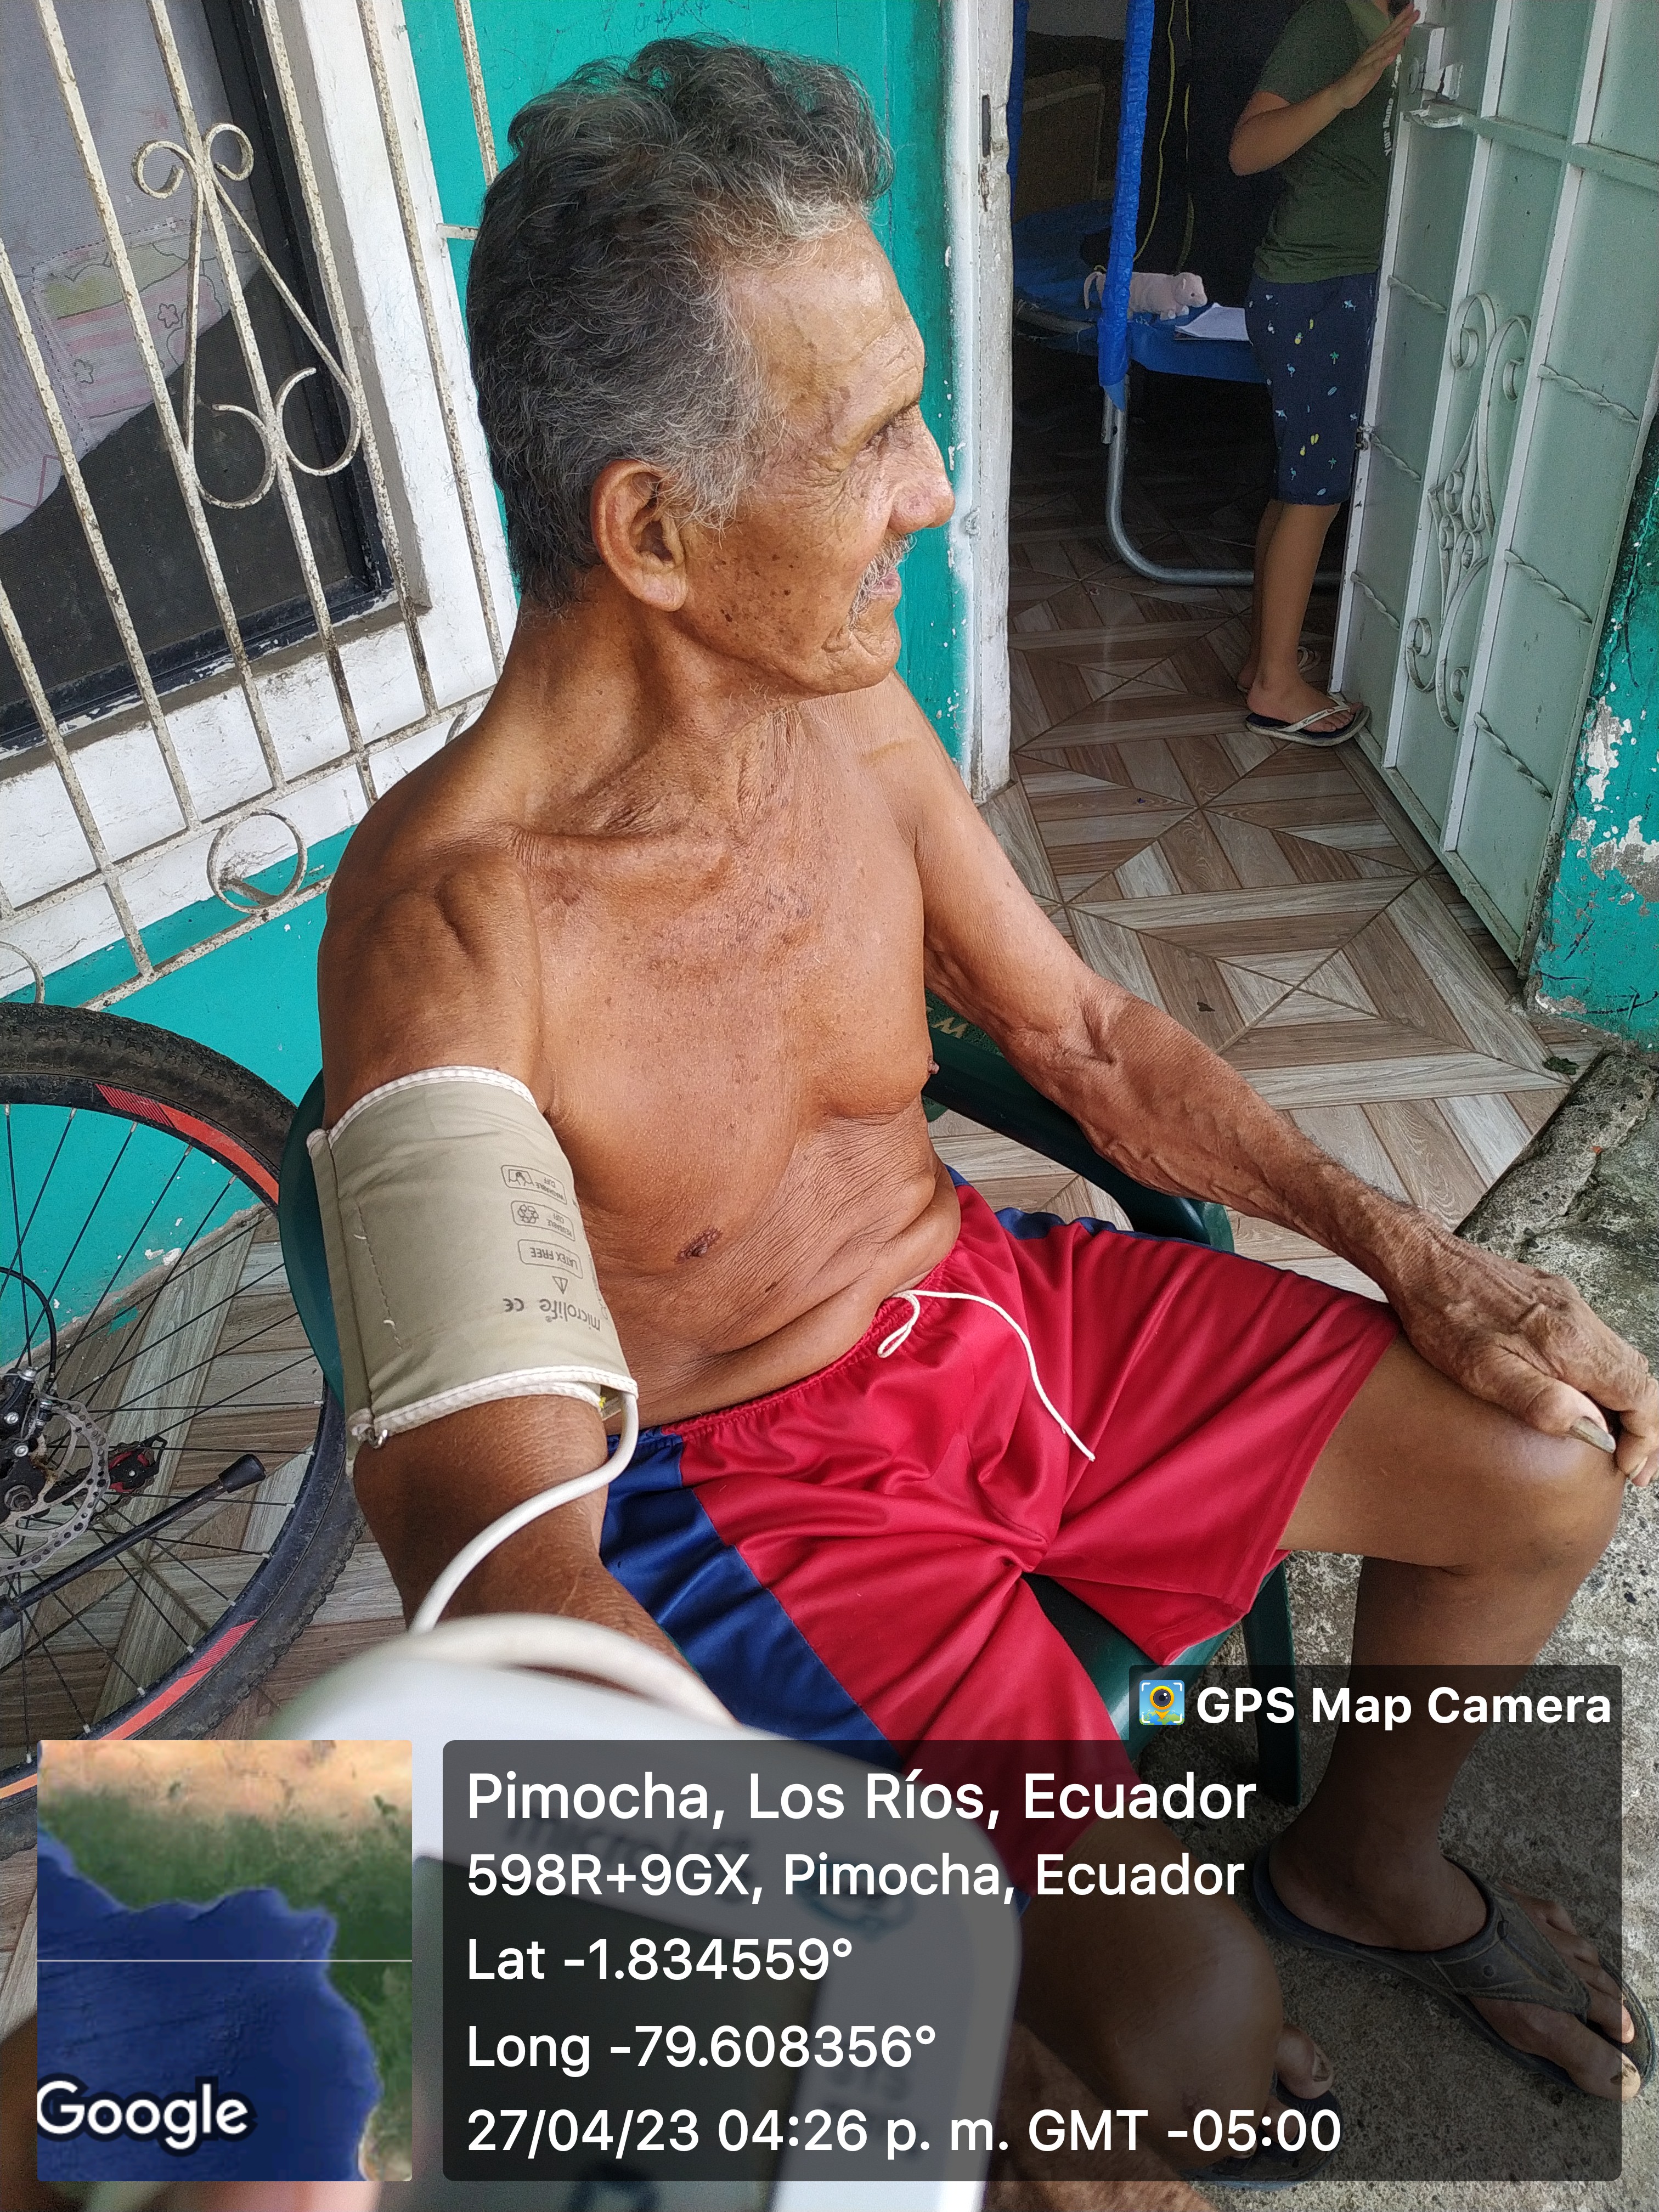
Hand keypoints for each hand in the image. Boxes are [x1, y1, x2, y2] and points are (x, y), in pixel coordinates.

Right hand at [1333, 6, 1416, 109]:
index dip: (1402, 20)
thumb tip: (1401, 42)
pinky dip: (1382, 62)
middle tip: (1414, 12)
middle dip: (1402, 23)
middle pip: (1390, 35)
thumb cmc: (1360, 79)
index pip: (1391, 32)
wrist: (1342, 93)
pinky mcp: (1363, 74)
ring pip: (1384, 48)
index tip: (1412, 9)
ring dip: (1395, 38)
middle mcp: (1373, 52)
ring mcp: (1368, 62)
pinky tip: (1390, 58)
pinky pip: (1374, 67)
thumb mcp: (1380, 65)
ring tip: (1406, 29)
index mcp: (1377, 49)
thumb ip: (1389, 52)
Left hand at [1374, 1229, 1656, 1481]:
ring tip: (1615, 1438)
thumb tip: (1592, 1430)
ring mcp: (1567, 1304)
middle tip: (1632, 1465)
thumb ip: (1541, 1401)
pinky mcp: (1552, 1296)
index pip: (1637, 1395)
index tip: (1629, 1469)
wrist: (1421, 1260)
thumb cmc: (1443, 1318)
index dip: (1645, 1437)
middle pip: (1639, 1378)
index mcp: (1569, 1342)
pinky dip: (1606, 1374)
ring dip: (1627, 1401)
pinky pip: (1597, 1340)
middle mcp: (1578, 1319)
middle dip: (1645, 1425)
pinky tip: (1585, 1393)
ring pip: (1621, 1358)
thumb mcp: (1482, 1372)